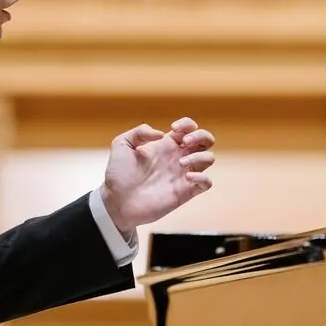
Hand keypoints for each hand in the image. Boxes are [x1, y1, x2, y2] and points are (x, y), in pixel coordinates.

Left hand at [100, 117, 215, 233]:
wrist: (116, 201)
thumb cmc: (118, 174)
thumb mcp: (122, 144)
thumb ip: (139, 132)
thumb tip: (160, 133)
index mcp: (166, 145)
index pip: (189, 128)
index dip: (187, 124)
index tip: (173, 129)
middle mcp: (177, 158)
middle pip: (205, 140)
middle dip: (200, 135)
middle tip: (184, 142)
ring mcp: (182, 175)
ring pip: (209, 159)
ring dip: (199, 156)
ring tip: (180, 163)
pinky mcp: (185, 192)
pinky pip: (207, 183)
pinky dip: (202, 177)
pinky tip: (187, 177)